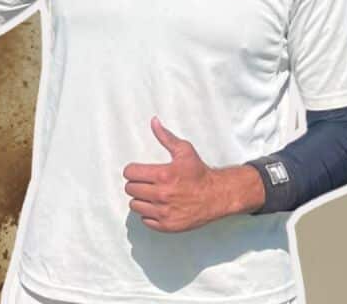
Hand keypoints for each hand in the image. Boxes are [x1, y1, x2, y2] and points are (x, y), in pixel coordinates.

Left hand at [122, 117, 262, 232]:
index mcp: (162, 175)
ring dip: (141, 199)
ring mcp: (164, 212)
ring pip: (135, 205)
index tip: (139, 172)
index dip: (133, 171)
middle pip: (130, 189)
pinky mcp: (167, 225)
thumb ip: (166, 137)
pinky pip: (145, 220)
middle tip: (147, 183)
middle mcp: (161, 195)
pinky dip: (149, 214)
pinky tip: (158, 207)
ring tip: (152, 195)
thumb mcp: (184, 151)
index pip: (129, 173)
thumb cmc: (199, 173)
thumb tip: (154, 121)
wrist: (217, 196)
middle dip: (137, 184)